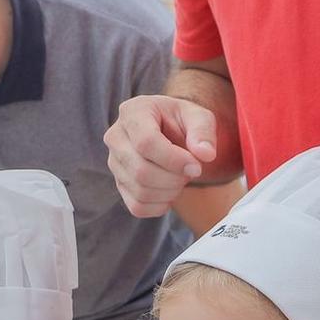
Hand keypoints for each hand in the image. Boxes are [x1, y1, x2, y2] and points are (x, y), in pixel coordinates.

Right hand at [104, 95, 217, 218]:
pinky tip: (171, 192)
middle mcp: (116, 137)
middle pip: (141, 171)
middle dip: (174, 178)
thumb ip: (203, 131)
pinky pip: (137, 206)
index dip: (174, 160)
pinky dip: (159, 206)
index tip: (197, 167)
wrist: (169, 131)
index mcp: (133, 112)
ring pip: (140, 191)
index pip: (146, 143)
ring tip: (181, 178)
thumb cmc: (182, 121)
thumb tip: (206, 154)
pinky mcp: (119, 183)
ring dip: (170, 192)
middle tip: (191, 171)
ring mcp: (114, 162)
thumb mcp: (198, 116)